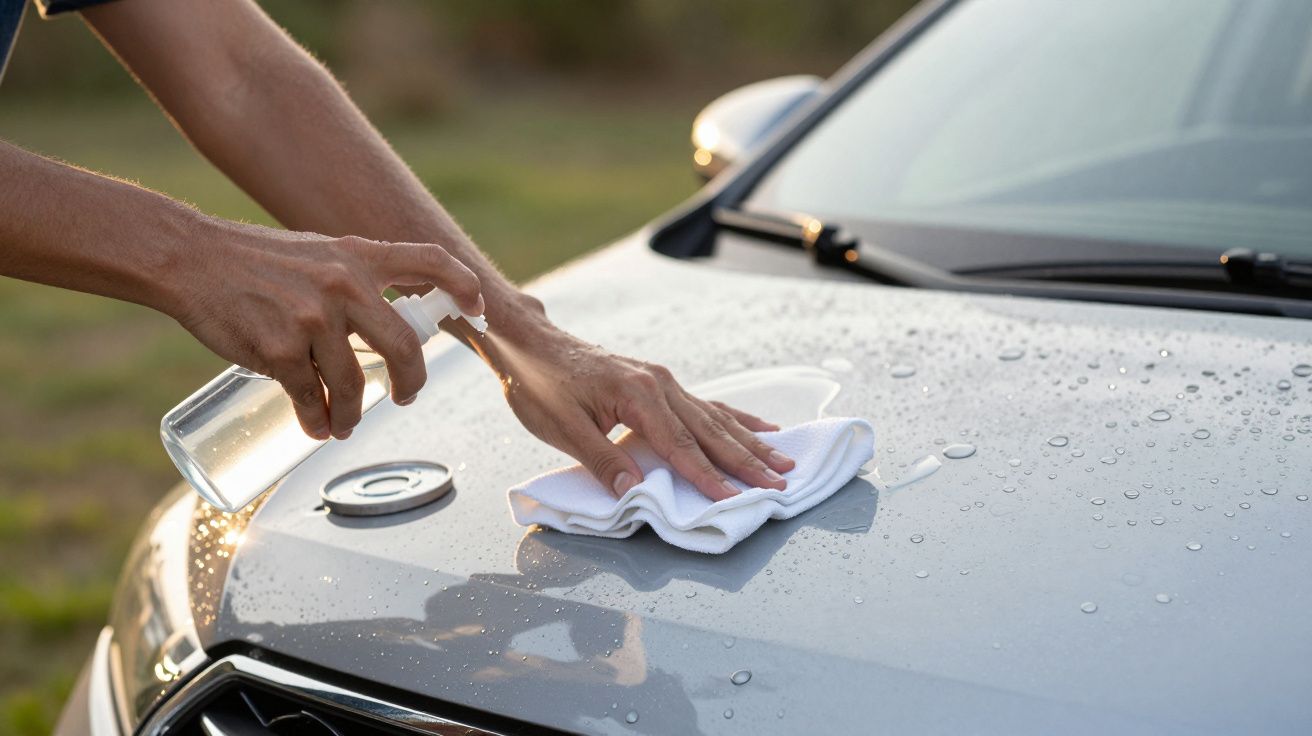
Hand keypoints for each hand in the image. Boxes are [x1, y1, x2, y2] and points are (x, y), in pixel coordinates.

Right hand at [169, 221, 482, 440]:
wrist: (191, 259)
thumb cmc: (258, 261)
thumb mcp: (321, 253)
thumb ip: (356, 281)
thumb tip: (392, 327)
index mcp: (359, 256)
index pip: (430, 261)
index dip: (463, 285)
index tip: (479, 310)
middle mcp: (344, 284)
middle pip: (406, 347)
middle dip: (411, 382)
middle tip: (405, 397)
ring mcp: (312, 318)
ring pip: (354, 383)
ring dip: (354, 412)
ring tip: (345, 422)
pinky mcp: (279, 350)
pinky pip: (311, 399)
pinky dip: (317, 420)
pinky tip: (317, 426)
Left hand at [491, 326, 795, 500]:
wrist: (530, 344)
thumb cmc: (540, 385)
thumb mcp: (561, 428)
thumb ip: (601, 460)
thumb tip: (634, 490)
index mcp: (637, 394)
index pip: (681, 445)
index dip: (708, 476)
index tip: (735, 498)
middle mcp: (660, 383)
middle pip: (710, 430)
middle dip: (747, 460)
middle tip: (781, 482)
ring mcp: (663, 380)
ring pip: (716, 417)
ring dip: (751, 441)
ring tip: (784, 459)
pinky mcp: (660, 382)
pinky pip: (707, 404)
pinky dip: (737, 418)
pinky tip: (761, 426)